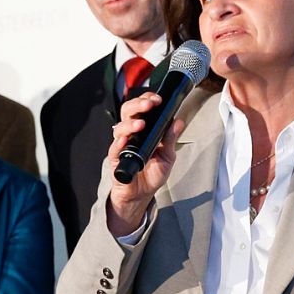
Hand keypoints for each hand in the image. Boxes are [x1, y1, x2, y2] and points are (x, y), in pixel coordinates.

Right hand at [105, 92, 183, 236]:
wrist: (142, 194)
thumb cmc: (152, 174)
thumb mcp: (167, 156)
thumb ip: (170, 139)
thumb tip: (179, 121)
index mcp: (143, 129)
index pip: (141, 108)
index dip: (147, 100)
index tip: (158, 99)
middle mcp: (130, 134)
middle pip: (128, 111)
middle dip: (138, 104)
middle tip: (150, 104)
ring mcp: (122, 145)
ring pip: (120, 127)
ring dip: (130, 123)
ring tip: (140, 124)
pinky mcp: (116, 159)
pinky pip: (114, 148)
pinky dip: (119, 142)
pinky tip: (125, 139)